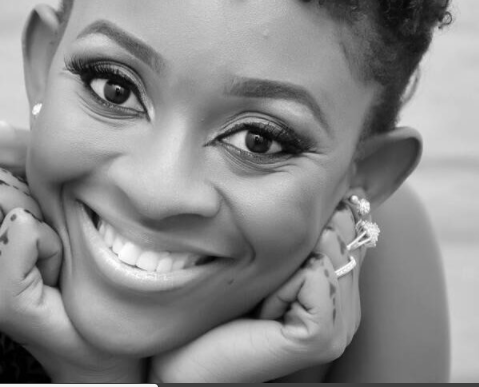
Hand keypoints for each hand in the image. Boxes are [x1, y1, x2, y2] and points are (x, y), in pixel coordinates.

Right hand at [0, 124, 142, 382]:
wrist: (99, 335)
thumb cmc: (72, 269)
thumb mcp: (44, 205)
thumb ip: (18, 164)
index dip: (13, 183)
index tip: (33, 220)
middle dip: (24, 199)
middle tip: (43, 239)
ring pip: (1, 199)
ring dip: (40, 223)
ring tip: (49, 256)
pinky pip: (23, 232)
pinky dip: (48, 243)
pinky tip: (54, 271)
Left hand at [151, 202, 365, 382]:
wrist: (188, 357)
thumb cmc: (222, 305)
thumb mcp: (267, 258)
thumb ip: (302, 230)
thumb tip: (338, 185)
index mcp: (338, 288)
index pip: (354, 225)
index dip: (321, 216)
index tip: (284, 243)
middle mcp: (347, 309)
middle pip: (344, 233)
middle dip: (302, 238)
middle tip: (269, 278)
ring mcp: (339, 327)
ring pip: (329, 250)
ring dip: (287, 263)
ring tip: (264, 296)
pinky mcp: (321, 340)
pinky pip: (314, 276)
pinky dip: (282, 285)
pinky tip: (265, 310)